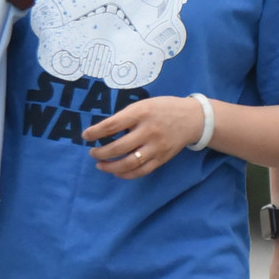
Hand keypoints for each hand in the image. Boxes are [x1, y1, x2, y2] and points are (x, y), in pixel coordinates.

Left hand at [82, 96, 204, 178]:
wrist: (192, 119)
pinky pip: (141, 171)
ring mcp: (156, 147)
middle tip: (93, 153)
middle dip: (101, 152)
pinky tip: (116, 171)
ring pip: (129, 163)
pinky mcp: (162, 158)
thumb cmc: (163, 108)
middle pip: (118, 147)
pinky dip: (126, 174)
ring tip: (101, 165)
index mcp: (141, 113)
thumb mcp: (144, 104)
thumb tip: (103, 130)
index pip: (112, 125)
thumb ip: (126, 116)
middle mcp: (148, 131)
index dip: (95, 133)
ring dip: (111, 166)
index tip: (86, 136)